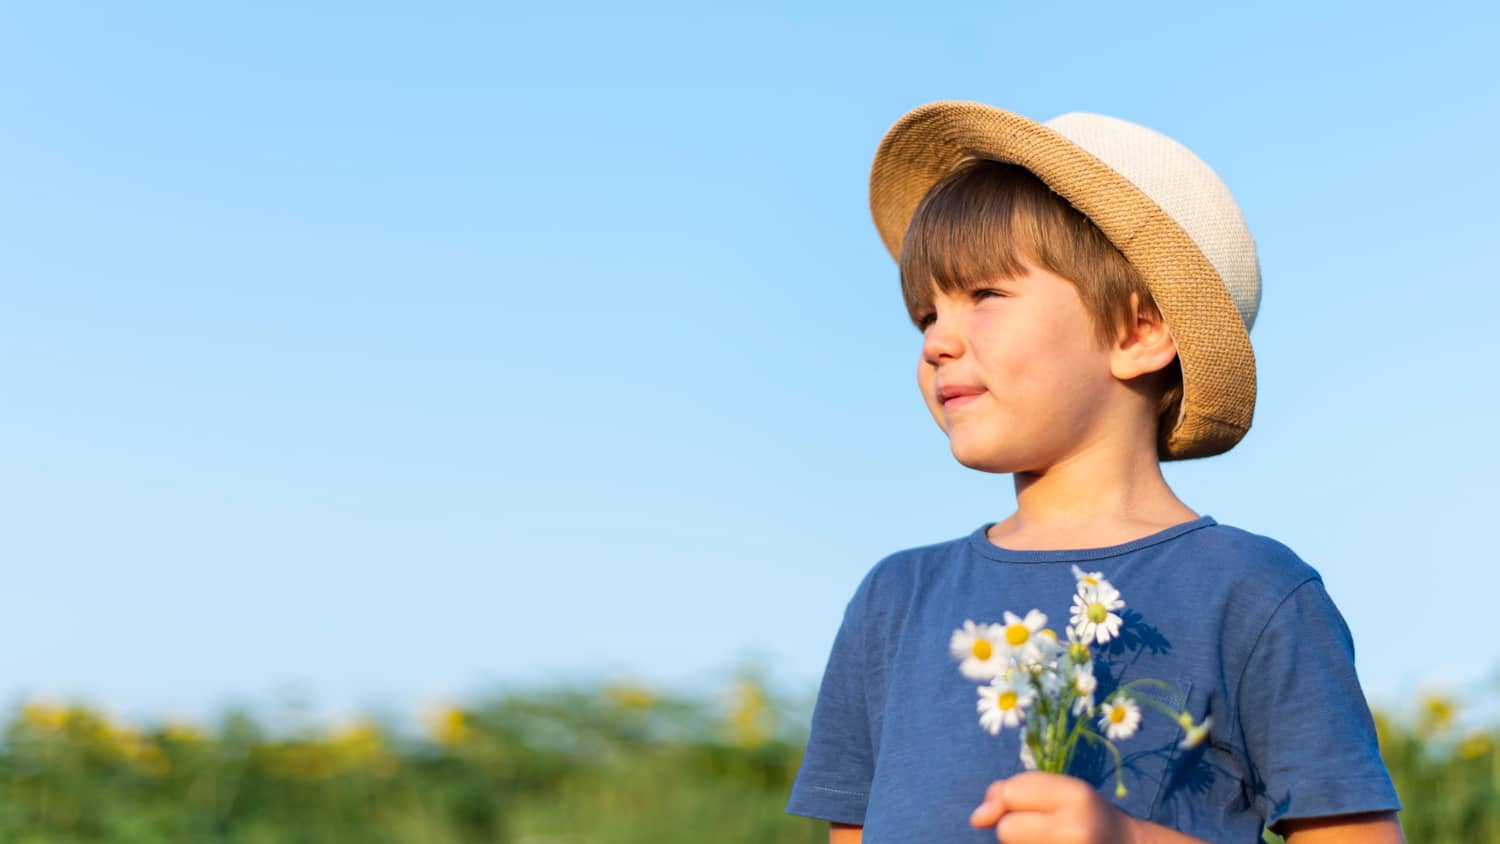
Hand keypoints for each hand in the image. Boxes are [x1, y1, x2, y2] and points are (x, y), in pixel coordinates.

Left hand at [969, 772, 1135, 843]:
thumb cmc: (1085, 815)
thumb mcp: (1059, 789)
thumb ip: (1013, 791)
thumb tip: (976, 819)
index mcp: (1076, 795)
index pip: (1011, 794)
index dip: (1011, 801)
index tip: (1034, 807)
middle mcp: (1077, 829)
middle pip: (1006, 830)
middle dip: (1015, 829)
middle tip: (1044, 830)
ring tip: (1050, 842)